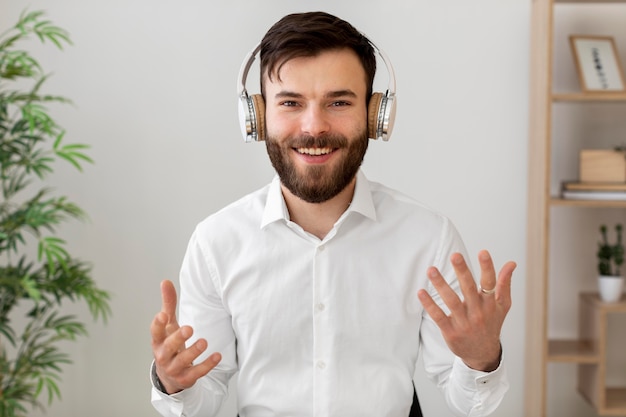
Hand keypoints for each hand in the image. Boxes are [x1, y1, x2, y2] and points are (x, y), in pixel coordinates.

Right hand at [150, 280, 221, 393]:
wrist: (169, 375)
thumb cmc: (169, 344)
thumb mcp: (168, 324)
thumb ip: (168, 303)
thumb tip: (166, 281)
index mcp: (158, 340)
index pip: (155, 332)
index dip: (157, 324)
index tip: (162, 315)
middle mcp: (164, 355)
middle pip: (168, 347)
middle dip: (178, 338)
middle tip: (189, 329)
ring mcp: (174, 368)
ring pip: (182, 361)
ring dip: (193, 352)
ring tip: (204, 342)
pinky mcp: (186, 378)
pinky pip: (197, 372)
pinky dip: (207, 365)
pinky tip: (217, 355)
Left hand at [417, 250, 515, 371]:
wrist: (483, 354)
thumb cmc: (491, 324)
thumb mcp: (502, 306)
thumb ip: (505, 284)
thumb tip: (511, 263)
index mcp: (490, 303)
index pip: (490, 282)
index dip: (487, 267)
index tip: (483, 252)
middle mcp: (478, 312)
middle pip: (469, 288)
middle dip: (462, 271)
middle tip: (455, 255)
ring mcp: (464, 322)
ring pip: (451, 301)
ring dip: (441, 284)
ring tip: (431, 269)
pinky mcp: (451, 331)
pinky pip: (439, 316)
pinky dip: (429, 305)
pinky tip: (421, 292)